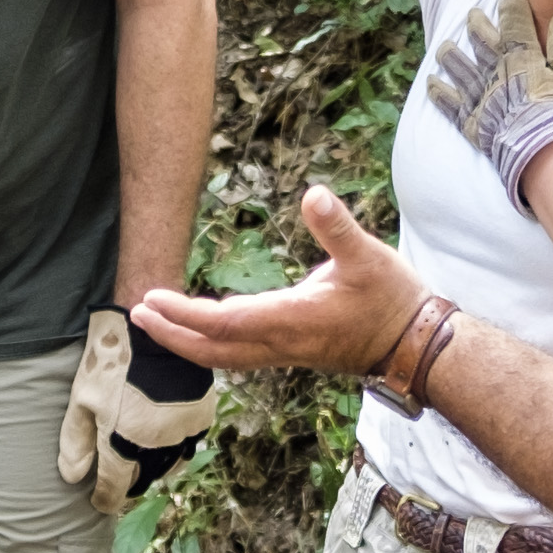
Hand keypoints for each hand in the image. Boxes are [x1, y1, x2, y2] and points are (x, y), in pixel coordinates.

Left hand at [56, 308, 222, 512]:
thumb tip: (72, 477)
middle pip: (143, 479)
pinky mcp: (201, 416)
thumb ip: (75, 443)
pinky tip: (162, 439)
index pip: (114, 488)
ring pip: (169, 466)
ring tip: (140, 460)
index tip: (99, 502)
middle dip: (130, 482)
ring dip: (154, 468)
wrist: (151, 327)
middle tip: (119, 478)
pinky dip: (175, 449)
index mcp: (123, 443)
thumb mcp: (81, 400)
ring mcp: (183, 431)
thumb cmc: (109, 361)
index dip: (105, 499)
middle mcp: (157, 444)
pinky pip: (189, 445)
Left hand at [131, 187, 430, 382]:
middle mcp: (282, 343)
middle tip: (137, 314)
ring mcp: (286, 353)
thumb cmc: (393, 301)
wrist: (415, 346)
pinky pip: (239, 356)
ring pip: (223, 357)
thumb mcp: (369, 257)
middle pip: (212, 349)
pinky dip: (210, 346)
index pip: (225, 322)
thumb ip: (337, 228)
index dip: (185, 314)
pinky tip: (201, 332)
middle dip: (172, 334)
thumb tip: (313, 194)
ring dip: (186, 343)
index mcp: (293, 320)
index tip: (152, 299)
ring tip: (156, 323)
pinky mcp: (292, 353)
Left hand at [424, 0, 552, 210]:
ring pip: (458, 66)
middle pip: (480, 39)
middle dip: (475, 24)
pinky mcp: (469, 119)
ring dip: (450, 54)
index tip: (510, 1)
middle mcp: (494, 69)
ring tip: (445, 46)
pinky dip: (438, 91)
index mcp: (521, 55)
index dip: (512, 7)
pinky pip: (447, 102)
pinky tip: (431, 83)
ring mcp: (478, 94)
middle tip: (472, 14)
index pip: (513, 20)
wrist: (538, 149)